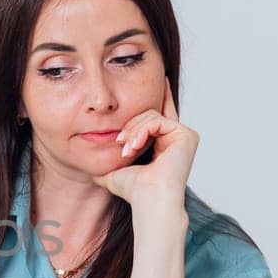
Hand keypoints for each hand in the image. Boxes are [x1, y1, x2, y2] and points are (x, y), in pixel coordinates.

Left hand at [92, 79, 196, 211]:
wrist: (148, 199)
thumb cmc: (134, 190)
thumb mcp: (115, 172)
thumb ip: (108, 164)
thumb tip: (91, 169)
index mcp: (166, 143)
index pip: (160, 114)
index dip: (160, 95)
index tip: (160, 78)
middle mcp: (179, 137)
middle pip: (149, 113)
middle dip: (130, 127)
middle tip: (121, 145)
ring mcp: (184, 135)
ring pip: (151, 115)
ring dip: (133, 131)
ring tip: (126, 150)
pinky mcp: (186, 134)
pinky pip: (157, 120)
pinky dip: (142, 132)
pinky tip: (135, 147)